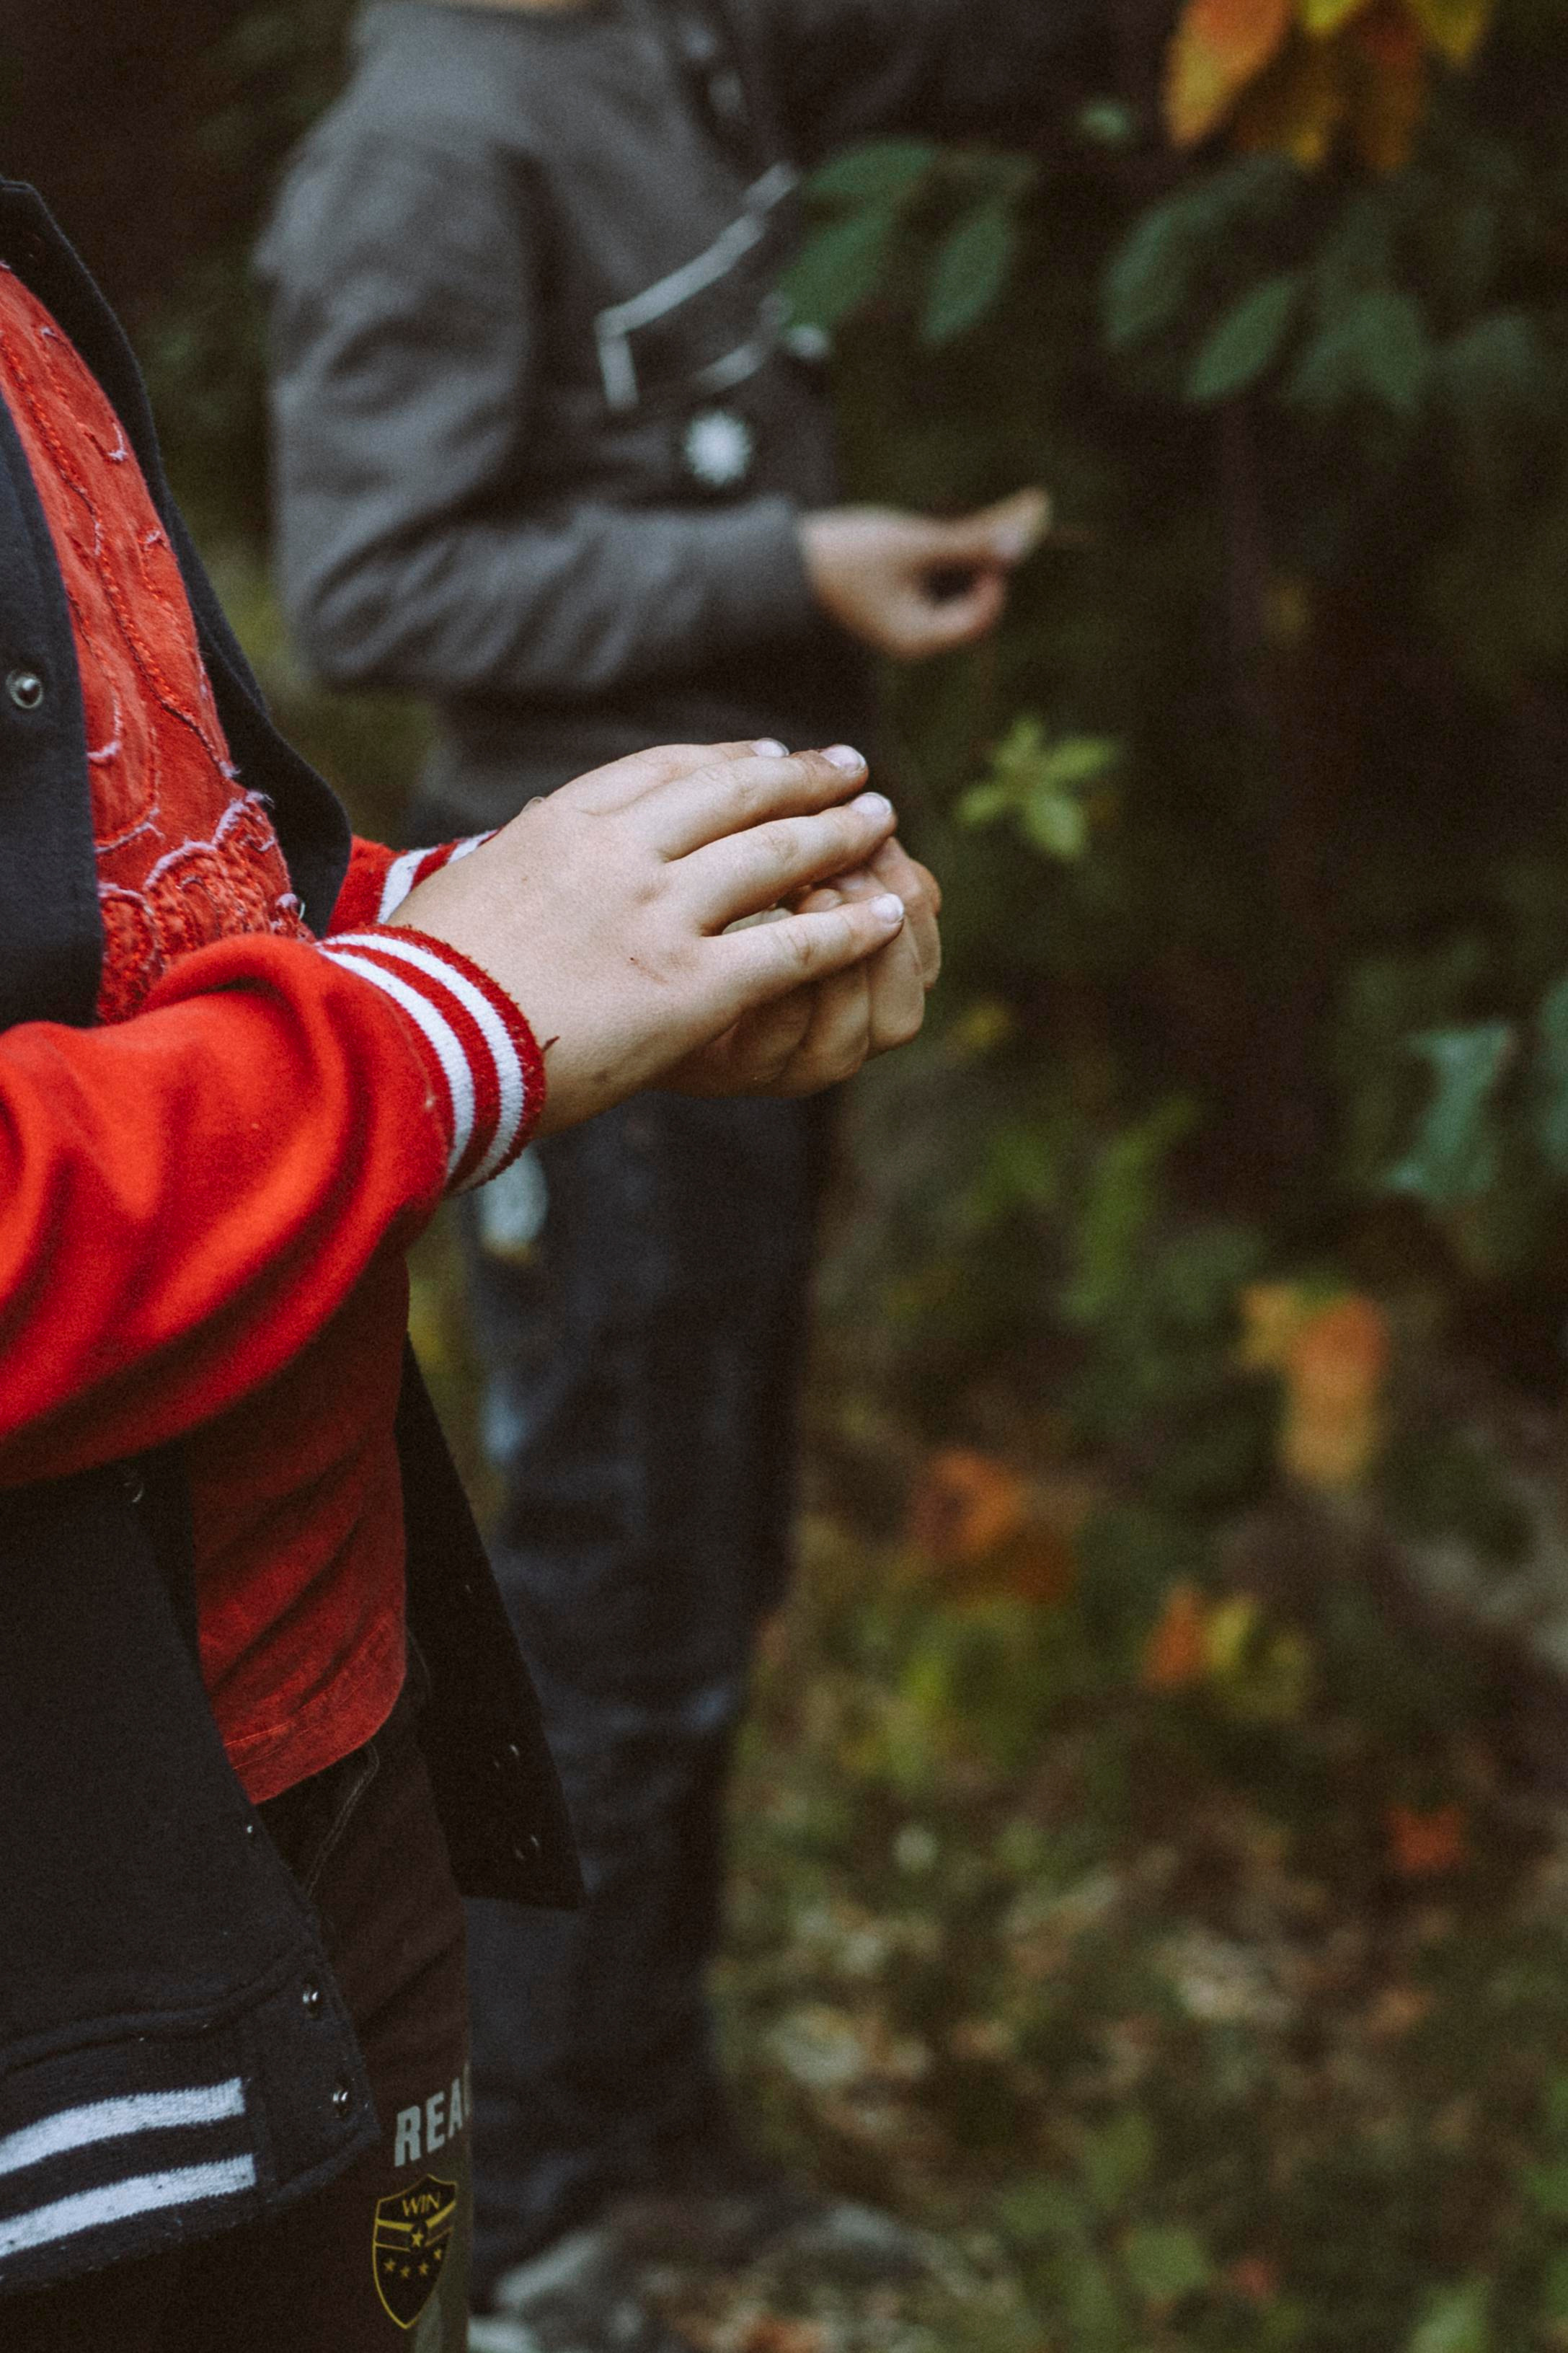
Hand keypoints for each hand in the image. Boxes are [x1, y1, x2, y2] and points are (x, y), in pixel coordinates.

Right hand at [392, 741, 906, 1132]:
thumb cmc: (424, 982)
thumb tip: (530, 850)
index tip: (767, 756)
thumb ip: (521, 863)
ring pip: (777, 856)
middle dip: (804, 778)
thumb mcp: (467, 888)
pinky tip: (886, 914)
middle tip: (850, 768)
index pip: (667, 770)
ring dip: (841, 833)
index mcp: (564, 822)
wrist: (415, 1040)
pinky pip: (792, 947)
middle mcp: (621, 854)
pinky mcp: (689, 989)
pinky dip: (849, 926)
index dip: (729, 760)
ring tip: (883, 820)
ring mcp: (660, 918)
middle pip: (737, 794)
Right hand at [799, 486, 1048, 661]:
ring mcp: (908, 618)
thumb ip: (970, 544)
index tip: (999, 537)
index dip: (997, 577)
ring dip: (979, 549)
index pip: (981, 616)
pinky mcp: (899, 598)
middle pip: (976, 599)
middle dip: (995, 557)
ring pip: (961, 584)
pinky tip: (965, 525)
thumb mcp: (913, 544)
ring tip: (1000, 513)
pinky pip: (942, 577)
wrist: (785, 562)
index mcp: (921, 639)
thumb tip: (1023, 540)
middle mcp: (918, 636)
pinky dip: (957, 551)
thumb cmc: (846, 556)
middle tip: (1024, 511)